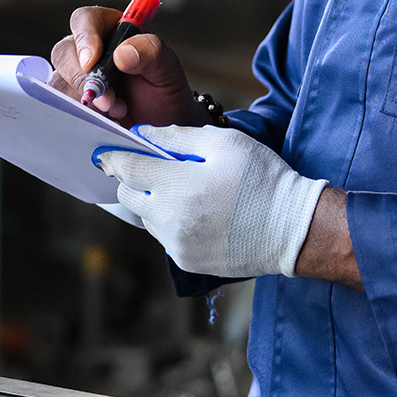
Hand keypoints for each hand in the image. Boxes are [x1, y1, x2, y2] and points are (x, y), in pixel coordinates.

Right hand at [48, 5, 196, 126]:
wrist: (162, 126)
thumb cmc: (165, 92)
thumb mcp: (168, 70)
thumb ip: (151, 52)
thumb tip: (122, 53)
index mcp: (111, 29)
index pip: (85, 20)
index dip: (84, 37)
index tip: (91, 62)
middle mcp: (89, 50)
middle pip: (63, 52)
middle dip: (82, 79)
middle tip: (108, 102)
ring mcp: (76, 77)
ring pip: (59, 82)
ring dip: (85, 102)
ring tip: (117, 114)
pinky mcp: (71, 101)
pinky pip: (61, 106)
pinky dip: (80, 116)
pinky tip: (104, 122)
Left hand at [95, 125, 326, 278]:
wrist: (292, 229)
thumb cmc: (261, 178)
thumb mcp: (224, 143)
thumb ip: (177, 136)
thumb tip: (144, 134)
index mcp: (175, 186)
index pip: (126, 169)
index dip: (112, 158)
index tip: (103, 153)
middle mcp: (168, 219)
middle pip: (128, 196)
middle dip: (134, 180)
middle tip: (156, 168)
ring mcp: (176, 244)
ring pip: (145, 218)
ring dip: (154, 202)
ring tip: (186, 190)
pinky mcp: (187, 262)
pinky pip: (164, 237)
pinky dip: (171, 222)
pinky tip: (198, 212)